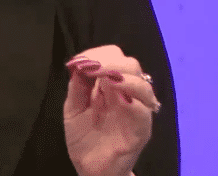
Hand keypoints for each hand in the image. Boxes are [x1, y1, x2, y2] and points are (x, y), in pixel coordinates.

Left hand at [63, 45, 160, 175]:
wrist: (90, 169)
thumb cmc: (84, 139)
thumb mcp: (73, 107)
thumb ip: (78, 85)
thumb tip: (79, 62)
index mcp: (109, 86)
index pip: (113, 57)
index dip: (98, 54)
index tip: (80, 61)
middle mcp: (126, 94)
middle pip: (130, 64)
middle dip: (110, 60)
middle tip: (90, 67)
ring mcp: (136, 110)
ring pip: (141, 81)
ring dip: (121, 72)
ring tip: (103, 74)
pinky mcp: (141, 128)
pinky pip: (144, 107)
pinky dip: (131, 92)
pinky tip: (114, 88)